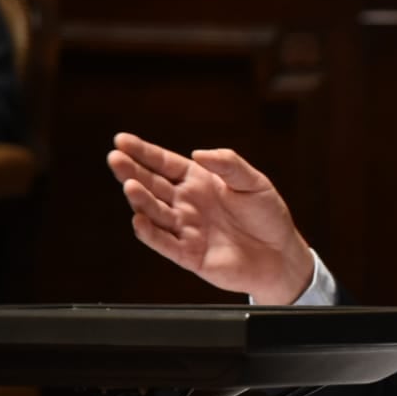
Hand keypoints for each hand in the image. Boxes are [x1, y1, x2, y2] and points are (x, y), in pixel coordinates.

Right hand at [107, 131, 314, 303]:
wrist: (281, 255)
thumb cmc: (267, 216)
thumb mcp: (254, 183)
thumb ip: (229, 165)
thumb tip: (198, 153)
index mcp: (199, 181)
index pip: (164, 163)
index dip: (143, 152)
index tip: (122, 140)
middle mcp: (186, 203)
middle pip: (152, 185)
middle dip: (132, 171)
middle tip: (115, 158)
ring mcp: (185, 229)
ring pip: (155, 213)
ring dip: (141, 200)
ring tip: (130, 185)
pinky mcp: (189, 255)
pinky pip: (165, 244)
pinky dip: (151, 234)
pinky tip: (139, 221)